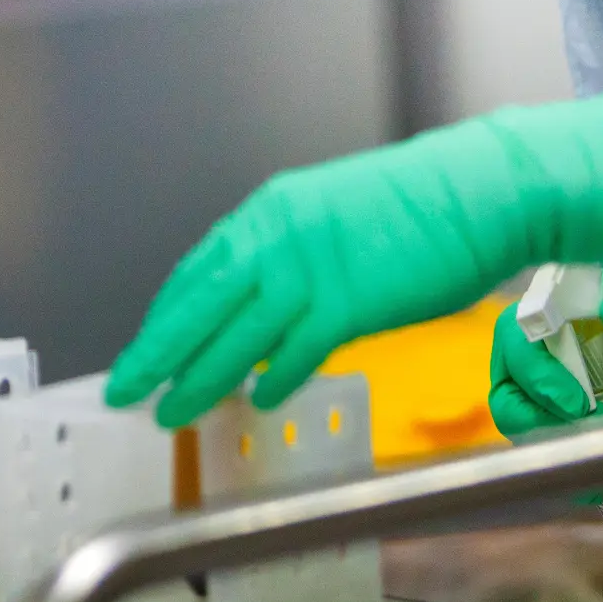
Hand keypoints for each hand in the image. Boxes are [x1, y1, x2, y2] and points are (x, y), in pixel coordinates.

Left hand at [106, 88, 602, 427]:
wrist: (478, 190)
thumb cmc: (417, 203)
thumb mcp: (332, 213)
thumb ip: (293, 252)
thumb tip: (263, 296)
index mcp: (274, 211)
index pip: (199, 267)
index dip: (166, 313)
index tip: (146, 344)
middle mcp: (280, 237)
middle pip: (198, 305)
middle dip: (155, 352)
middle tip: (124, 388)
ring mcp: (312, 271)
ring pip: (235, 337)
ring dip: (199, 379)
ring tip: (171, 411)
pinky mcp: (349, 304)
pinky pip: (296, 353)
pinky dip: (275, 380)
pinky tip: (260, 401)